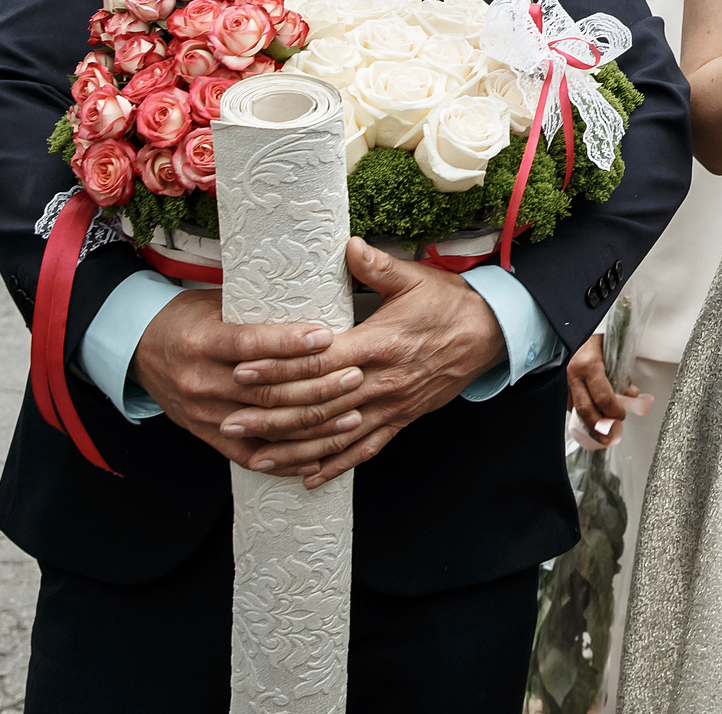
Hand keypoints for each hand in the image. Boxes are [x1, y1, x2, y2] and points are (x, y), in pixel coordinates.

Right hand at [131, 291, 359, 468]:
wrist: (138, 349)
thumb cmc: (185, 319)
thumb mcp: (214, 303)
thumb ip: (255, 310)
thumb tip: (312, 296)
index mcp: (201, 341)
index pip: (250, 345)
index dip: (290, 344)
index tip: (328, 338)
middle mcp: (200, 381)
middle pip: (266, 391)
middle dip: (316, 386)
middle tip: (354, 376)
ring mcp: (203, 413)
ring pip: (265, 426)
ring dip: (313, 424)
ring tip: (352, 415)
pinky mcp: (206, 435)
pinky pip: (250, 455)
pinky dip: (286, 460)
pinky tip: (318, 457)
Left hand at [220, 238, 508, 487]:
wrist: (490, 333)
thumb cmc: (448, 303)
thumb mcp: (414, 278)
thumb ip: (377, 265)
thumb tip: (347, 244)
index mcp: (380, 344)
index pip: (320, 362)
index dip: (281, 368)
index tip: (243, 370)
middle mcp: (382, 381)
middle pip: (320, 406)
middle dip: (273, 416)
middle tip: (231, 421)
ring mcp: (392, 405)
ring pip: (337, 436)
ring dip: (295, 450)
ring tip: (257, 457)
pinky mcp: (401, 419)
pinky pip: (365, 449)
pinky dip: (336, 465)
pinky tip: (307, 478)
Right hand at [564, 331, 648, 449]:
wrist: (573, 319)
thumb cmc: (597, 332)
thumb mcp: (613, 349)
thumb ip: (622, 373)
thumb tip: (631, 394)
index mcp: (589, 364)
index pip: (603, 397)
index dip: (614, 411)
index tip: (622, 415)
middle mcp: (572, 373)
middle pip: (586, 410)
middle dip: (600, 427)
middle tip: (610, 436)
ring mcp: (561, 378)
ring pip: (574, 408)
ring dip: (588, 422)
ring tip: (600, 432)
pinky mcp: (556, 380)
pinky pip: (567, 401)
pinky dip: (578, 410)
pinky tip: (587, 415)